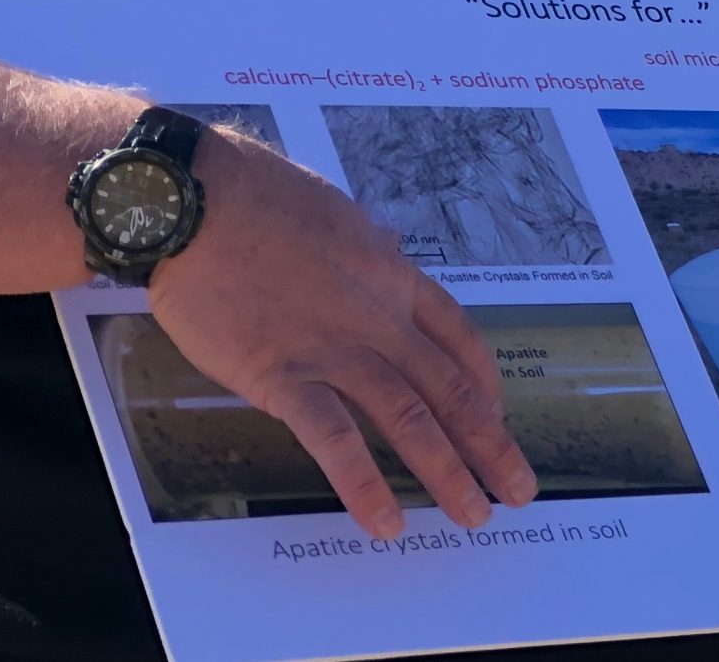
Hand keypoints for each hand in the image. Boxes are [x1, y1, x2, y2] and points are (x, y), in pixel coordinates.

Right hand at [145, 133, 536, 539]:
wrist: (201, 198)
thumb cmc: (258, 197)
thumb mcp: (339, 215)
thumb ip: (367, 245)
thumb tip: (386, 247)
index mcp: (394, 276)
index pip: (460, 339)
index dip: (486, 385)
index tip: (499, 419)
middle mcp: (379, 317)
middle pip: (451, 388)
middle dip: (490, 445)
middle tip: (518, 489)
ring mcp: (336, 348)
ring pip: (410, 418)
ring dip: (448, 472)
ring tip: (474, 516)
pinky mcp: (283, 375)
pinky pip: (335, 440)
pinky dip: (365, 484)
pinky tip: (387, 521)